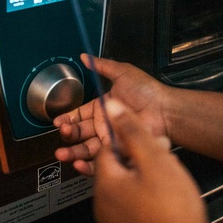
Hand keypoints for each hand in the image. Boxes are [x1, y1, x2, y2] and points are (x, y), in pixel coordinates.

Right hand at [53, 55, 169, 175]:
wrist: (164, 110)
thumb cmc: (147, 91)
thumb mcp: (122, 73)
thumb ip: (102, 66)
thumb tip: (85, 56)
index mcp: (103, 107)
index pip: (79, 114)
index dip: (68, 118)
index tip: (58, 121)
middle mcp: (105, 125)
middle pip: (79, 133)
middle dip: (68, 134)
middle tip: (63, 132)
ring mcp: (111, 139)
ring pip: (86, 149)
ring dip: (72, 152)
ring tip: (62, 153)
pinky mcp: (118, 152)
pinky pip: (100, 162)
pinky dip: (87, 166)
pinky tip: (78, 163)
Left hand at [94, 100, 222, 222]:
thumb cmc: (174, 210)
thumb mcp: (156, 159)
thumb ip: (132, 131)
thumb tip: (111, 107)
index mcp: (105, 183)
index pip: (106, 149)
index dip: (130, 141)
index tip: (151, 143)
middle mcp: (101, 206)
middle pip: (115, 171)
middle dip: (138, 162)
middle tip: (164, 162)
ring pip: (123, 192)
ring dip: (140, 183)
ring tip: (167, 185)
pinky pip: (128, 214)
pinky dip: (141, 206)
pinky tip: (162, 207)